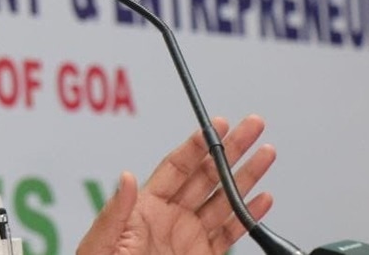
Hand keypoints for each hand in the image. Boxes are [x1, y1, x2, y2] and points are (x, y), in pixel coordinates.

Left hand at [77, 115, 276, 254]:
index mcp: (145, 207)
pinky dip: (249, 217)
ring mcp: (189, 236)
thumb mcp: (102, 242)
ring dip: (247, 177)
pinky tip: (261, 200)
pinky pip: (230, 234)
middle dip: (231, 150)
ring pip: (225, 201)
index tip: (215, 126)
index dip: (198, 146)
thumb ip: (115, 211)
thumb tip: (125, 178)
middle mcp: (170, 217)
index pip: (177, 167)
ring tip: (266, 153)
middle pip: (207, 176)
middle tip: (251, 126)